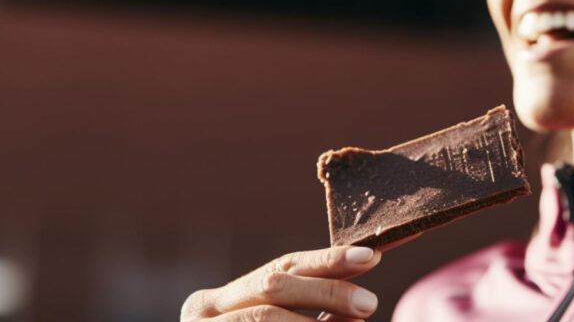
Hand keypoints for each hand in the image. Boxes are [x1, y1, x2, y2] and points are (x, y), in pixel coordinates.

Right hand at [181, 246, 381, 321]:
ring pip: (264, 316)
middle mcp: (202, 312)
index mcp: (219, 299)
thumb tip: (362, 302)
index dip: (327, 261)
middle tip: (369, 303)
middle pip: (273, 286)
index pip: (282, 266)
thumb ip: (316, 319)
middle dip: (326, 292)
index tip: (371, 257)